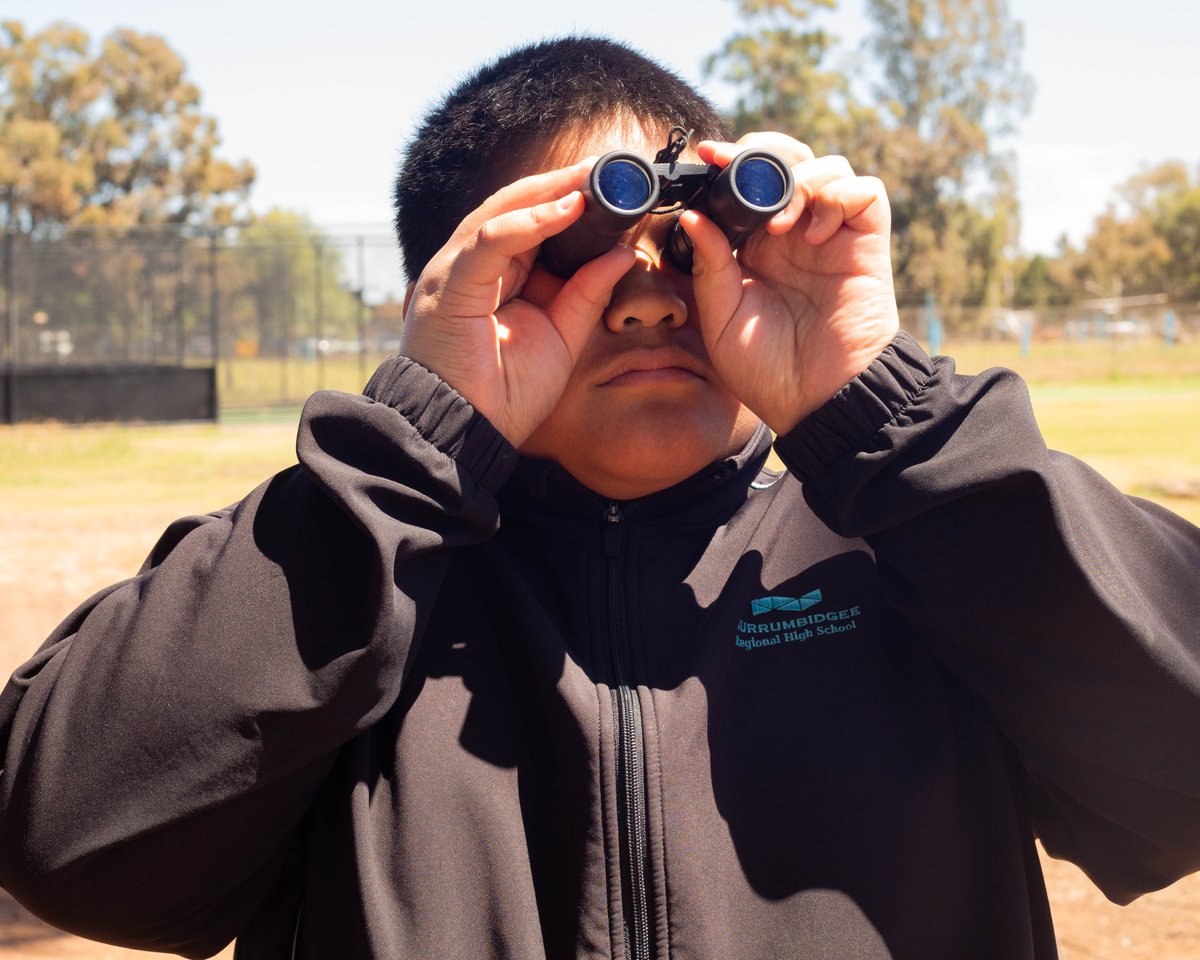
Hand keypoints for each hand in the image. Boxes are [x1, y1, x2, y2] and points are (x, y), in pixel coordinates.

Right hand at [399, 160, 635, 445]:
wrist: (466, 432)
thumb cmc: (505, 394)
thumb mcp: (562, 336)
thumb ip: (587, 294)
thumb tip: (625, 254)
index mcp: (496, 277)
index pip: (532, 222)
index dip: (570, 201)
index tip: (614, 187)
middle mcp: (473, 266)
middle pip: (517, 207)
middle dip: (564, 184)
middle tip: (608, 168)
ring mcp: (456, 270)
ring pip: (503, 212)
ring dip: (551, 192)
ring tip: (593, 178)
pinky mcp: (450, 284)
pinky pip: (492, 240)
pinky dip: (530, 221)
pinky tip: (568, 209)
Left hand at [682, 134, 900, 434]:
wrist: (816, 398)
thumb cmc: (767, 369)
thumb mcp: (721, 318)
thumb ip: (710, 266)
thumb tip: (693, 215)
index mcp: (755, 247)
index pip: (746, 184)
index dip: (729, 162)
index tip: (706, 156)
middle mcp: (794, 233)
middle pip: (787, 159)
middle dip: (764, 155)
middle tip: (742, 171)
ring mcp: (832, 235)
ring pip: (826, 166)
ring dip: (800, 180)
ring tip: (781, 225)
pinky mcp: (866, 242)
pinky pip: (864, 190)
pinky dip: (838, 197)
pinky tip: (814, 235)